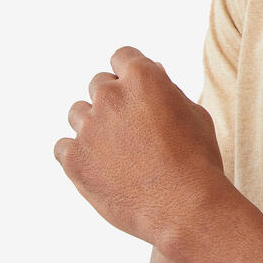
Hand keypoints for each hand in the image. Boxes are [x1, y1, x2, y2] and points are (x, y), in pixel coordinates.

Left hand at [55, 46, 225, 246]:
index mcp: (143, 78)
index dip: (131, 71)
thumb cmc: (198, 159)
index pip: (123, 56)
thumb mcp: (194, 114)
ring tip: (117, 150)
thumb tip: (154, 74)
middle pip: (99, 84)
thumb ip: (168, 90)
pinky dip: (78, 153)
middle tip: (133, 126)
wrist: (185, 206)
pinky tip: (102, 166)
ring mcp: (88, 128)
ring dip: (94, 124)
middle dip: (114, 99)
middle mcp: (111, 97)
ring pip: (78, 112)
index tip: (136, 88)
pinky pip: (63, 146)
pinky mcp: (73, 159)